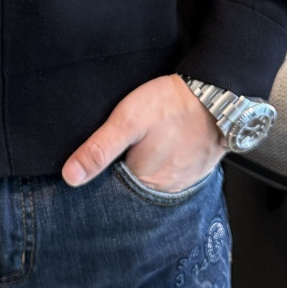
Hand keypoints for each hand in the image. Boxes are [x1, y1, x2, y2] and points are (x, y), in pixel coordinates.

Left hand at [62, 73, 225, 189]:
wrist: (217, 93)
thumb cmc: (171, 105)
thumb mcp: (127, 121)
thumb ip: (98, 149)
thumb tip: (69, 177)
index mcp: (144, 185)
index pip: (111, 194)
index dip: (99, 177)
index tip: (95, 160)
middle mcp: (164, 191)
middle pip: (131, 188)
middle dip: (120, 172)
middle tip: (123, 145)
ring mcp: (182, 182)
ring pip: (150, 181)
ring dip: (141, 168)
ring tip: (139, 144)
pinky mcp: (194, 170)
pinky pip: (170, 172)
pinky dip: (161, 163)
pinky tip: (158, 145)